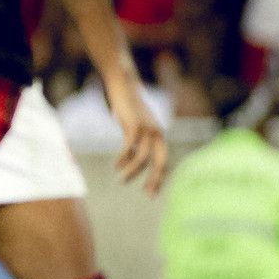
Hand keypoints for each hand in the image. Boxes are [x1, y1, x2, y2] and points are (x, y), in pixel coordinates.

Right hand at [103, 67, 168, 195]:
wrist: (123, 84)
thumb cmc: (127, 107)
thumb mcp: (134, 127)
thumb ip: (136, 143)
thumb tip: (130, 162)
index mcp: (159, 135)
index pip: (163, 161)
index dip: (158, 178)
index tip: (151, 193)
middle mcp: (157, 132)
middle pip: (160, 162)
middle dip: (154, 179)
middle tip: (147, 194)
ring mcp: (146, 128)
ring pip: (142, 157)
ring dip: (132, 171)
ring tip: (121, 180)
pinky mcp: (134, 124)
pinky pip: (129, 147)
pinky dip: (123, 158)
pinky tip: (116, 165)